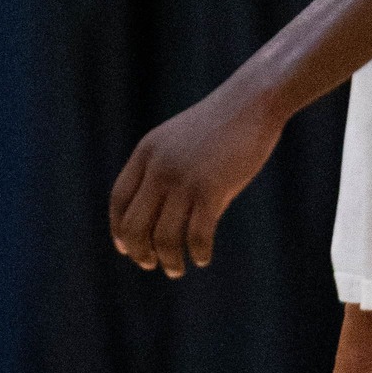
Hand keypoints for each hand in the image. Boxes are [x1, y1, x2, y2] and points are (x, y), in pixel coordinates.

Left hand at [110, 79, 283, 277]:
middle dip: (139, 252)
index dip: (119, 229)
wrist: (253, 102)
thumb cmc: (221, 126)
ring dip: (168, 260)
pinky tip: (203, 258)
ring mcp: (183, 179)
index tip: (125, 249)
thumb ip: (166, 172)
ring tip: (177, 269)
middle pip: (134, 225)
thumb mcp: (181, 142)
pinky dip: (197, 253)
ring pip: (163, 237)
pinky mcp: (210, 189)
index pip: (119, 200)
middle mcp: (159, 167)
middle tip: (151, 265)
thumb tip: (162, 218)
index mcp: (147, 152)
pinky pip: (197, 235)